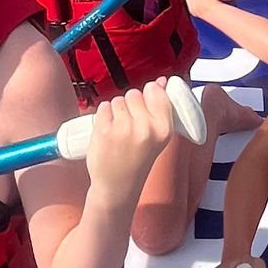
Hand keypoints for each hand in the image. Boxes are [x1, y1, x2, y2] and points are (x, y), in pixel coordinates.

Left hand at [82, 82, 173, 199]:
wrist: (118, 186)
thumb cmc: (137, 161)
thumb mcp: (157, 137)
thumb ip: (160, 109)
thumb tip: (161, 81)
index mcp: (164, 129)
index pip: (156, 91)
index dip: (149, 95)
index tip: (145, 108)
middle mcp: (146, 128)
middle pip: (134, 94)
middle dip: (130, 105)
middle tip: (131, 127)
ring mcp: (124, 128)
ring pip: (118, 99)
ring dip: (116, 111)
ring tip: (119, 131)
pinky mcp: (104, 130)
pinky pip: (103, 107)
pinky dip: (103, 116)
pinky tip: (109, 132)